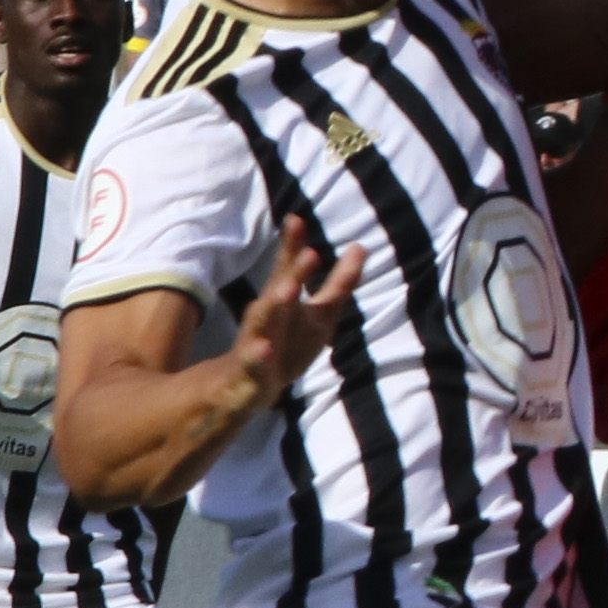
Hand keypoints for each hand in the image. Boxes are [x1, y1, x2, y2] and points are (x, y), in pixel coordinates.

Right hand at [228, 221, 360, 401]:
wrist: (246, 388)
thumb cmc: (286, 342)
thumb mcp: (317, 312)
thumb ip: (338, 282)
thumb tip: (361, 246)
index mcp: (283, 301)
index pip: (288, 270)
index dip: (293, 247)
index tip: (297, 219)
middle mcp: (268, 316)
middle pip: (279, 291)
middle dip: (294, 272)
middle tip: (311, 252)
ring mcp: (255, 341)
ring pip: (262, 322)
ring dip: (274, 305)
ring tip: (289, 288)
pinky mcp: (250, 371)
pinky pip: (252, 362)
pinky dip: (256, 355)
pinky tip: (264, 348)